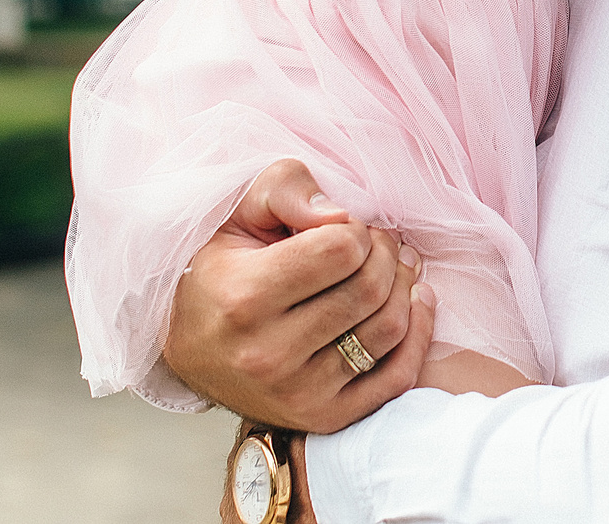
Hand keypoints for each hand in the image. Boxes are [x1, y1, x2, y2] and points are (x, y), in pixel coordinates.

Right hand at [164, 160, 435, 433]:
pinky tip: (413, 303)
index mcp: (245, 297)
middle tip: (376, 242)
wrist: (191, 345)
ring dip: (405, 286)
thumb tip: (340, 213)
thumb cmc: (221, 268)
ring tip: (395, 266)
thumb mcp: (238, 213)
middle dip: (385, 253)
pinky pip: (397, 378)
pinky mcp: (323, 418)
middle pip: (370, 288)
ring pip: (389, 328)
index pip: (341, 250)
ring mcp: (297, 394)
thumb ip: (287, 190)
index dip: (355, 228)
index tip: (342, 227)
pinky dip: (417, 335)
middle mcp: (268, 354)